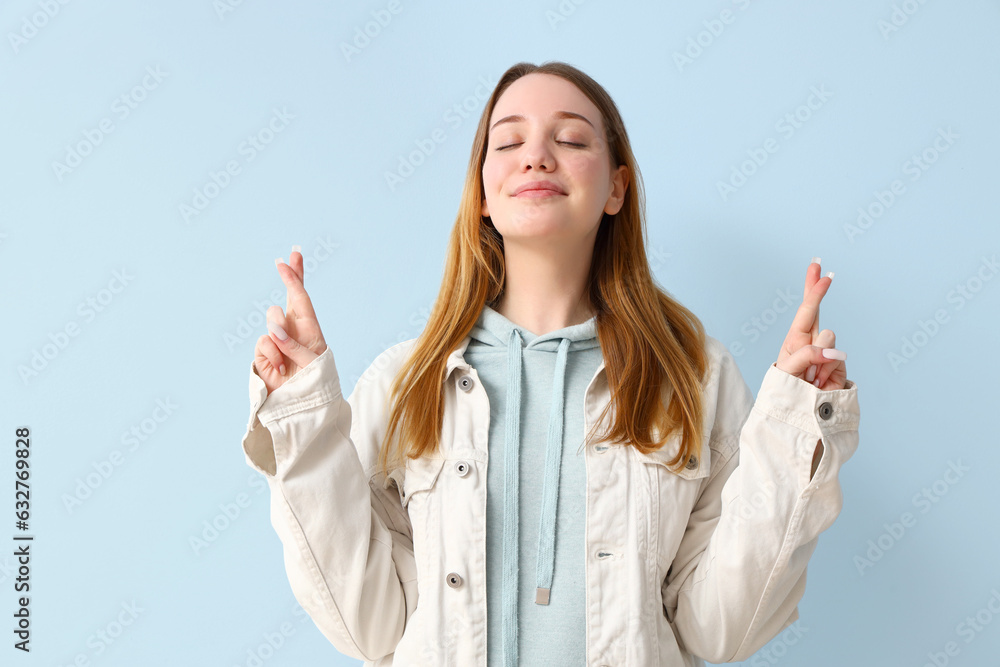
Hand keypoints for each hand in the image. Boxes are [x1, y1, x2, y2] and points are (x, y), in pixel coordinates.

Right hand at [253, 246, 328, 394]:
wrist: (299, 407)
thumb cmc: (312, 384)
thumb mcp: (312, 362)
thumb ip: (294, 344)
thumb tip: (273, 331)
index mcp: (309, 329)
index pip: (302, 298)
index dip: (295, 277)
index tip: (291, 257)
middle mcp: (292, 330)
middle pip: (288, 297)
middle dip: (291, 275)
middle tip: (289, 257)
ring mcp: (276, 340)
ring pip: (273, 319)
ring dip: (283, 335)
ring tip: (290, 357)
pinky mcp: (263, 353)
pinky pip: (265, 342)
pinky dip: (275, 355)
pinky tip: (282, 369)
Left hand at [774, 258, 846, 390]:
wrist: (799, 414)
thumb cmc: (786, 390)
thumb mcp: (789, 371)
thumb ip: (808, 356)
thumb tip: (836, 351)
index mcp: (796, 339)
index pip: (806, 310)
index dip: (814, 290)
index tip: (819, 270)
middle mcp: (812, 342)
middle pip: (817, 311)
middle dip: (816, 288)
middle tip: (818, 265)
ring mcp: (827, 354)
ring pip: (828, 340)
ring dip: (816, 359)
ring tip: (808, 376)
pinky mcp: (840, 368)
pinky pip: (836, 362)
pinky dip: (826, 373)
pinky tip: (819, 383)